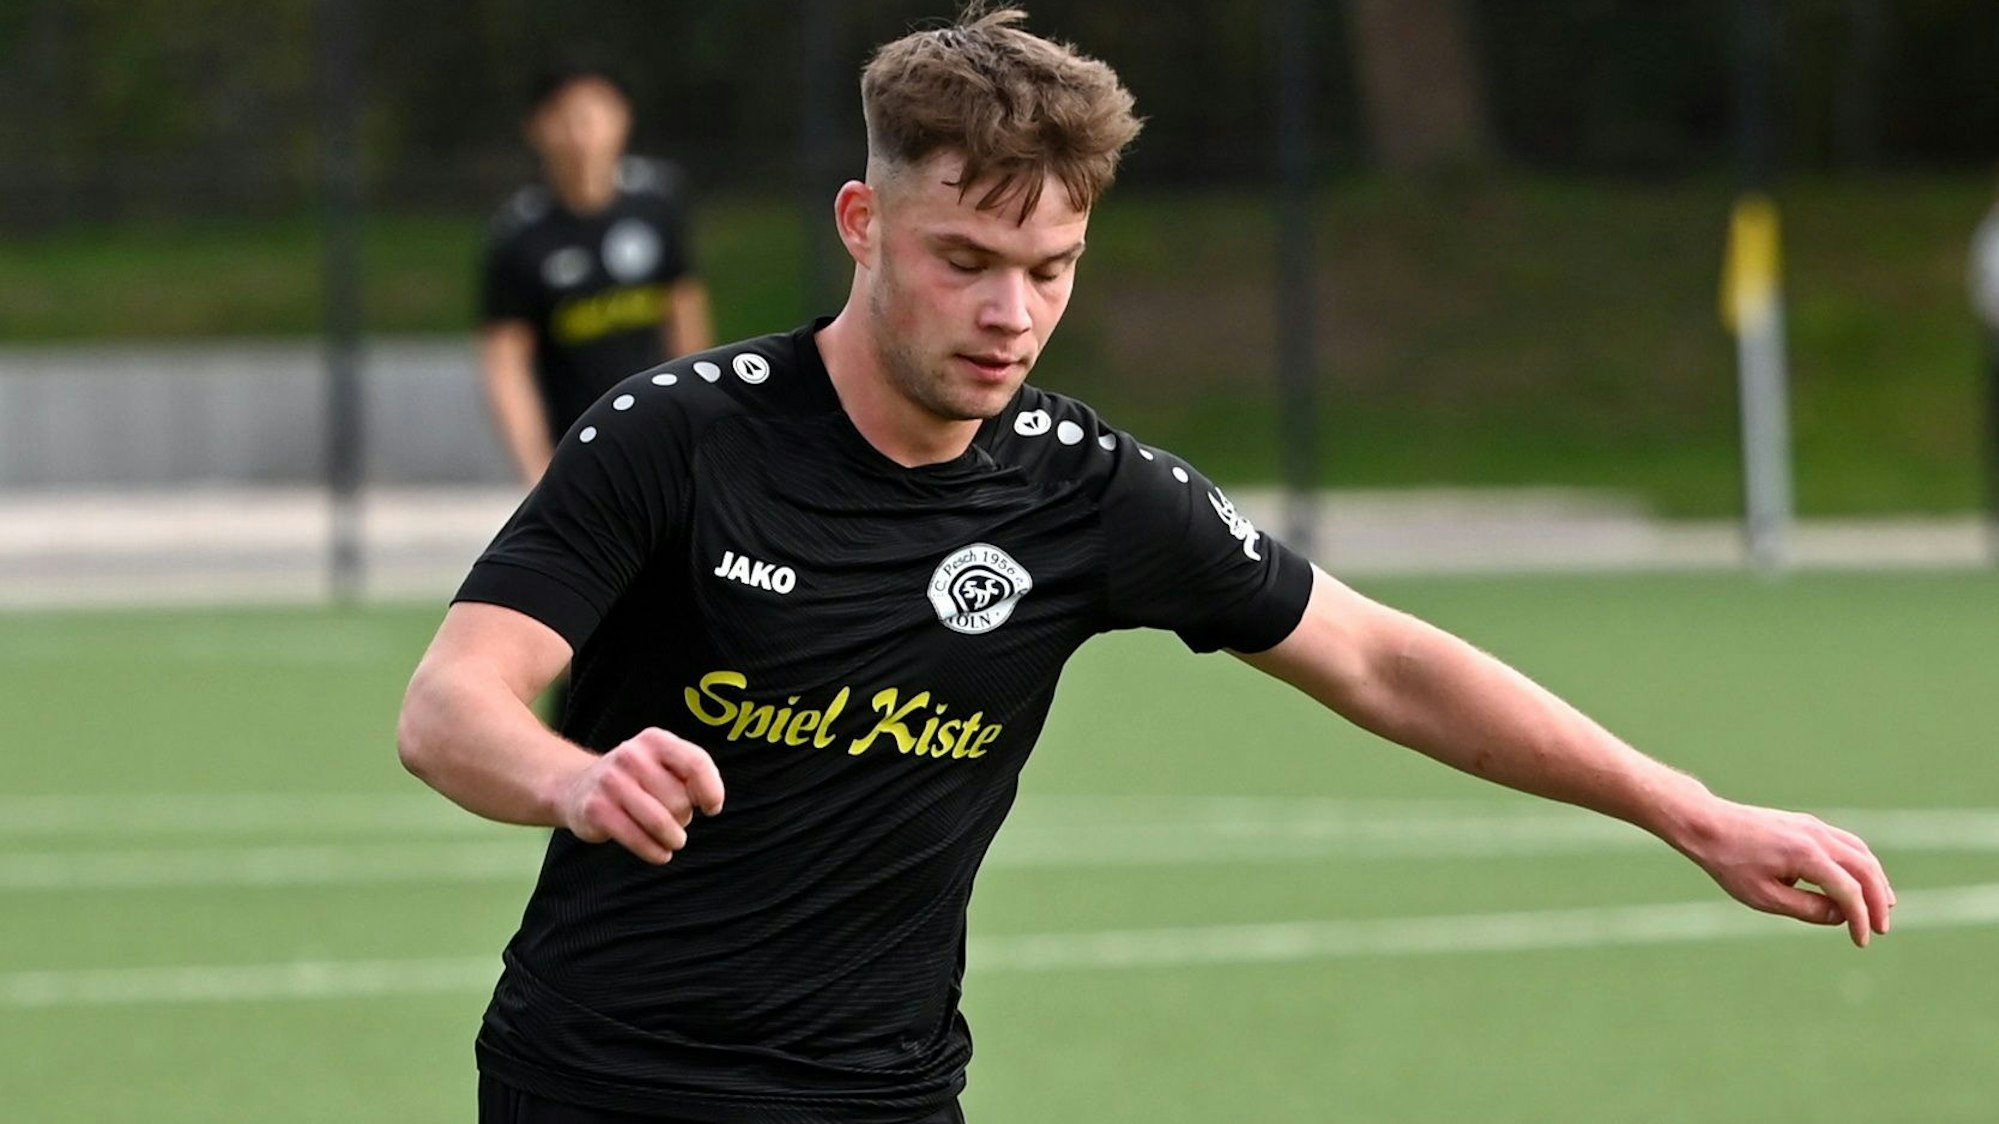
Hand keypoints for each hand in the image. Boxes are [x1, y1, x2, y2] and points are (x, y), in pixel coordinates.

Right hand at [557, 728, 725, 863]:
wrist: (577, 787)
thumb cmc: (636, 780)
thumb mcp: (662, 765)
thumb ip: (692, 776)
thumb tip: (711, 804)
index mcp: (655, 740)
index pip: (697, 764)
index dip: (712, 791)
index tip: (711, 808)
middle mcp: (631, 755)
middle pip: (679, 800)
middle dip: (684, 817)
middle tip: (675, 819)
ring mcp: (611, 782)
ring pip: (661, 823)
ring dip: (674, 839)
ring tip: (673, 840)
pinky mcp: (596, 810)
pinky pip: (638, 840)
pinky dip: (655, 852)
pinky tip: (660, 853)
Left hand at [1679, 798, 1894, 946]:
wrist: (1708, 826)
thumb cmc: (1730, 864)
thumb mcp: (1764, 897)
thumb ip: (1807, 909)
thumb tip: (1842, 916)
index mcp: (1806, 855)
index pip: (1848, 891)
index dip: (1860, 918)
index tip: (1862, 941)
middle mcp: (1816, 836)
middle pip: (1865, 869)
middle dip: (1877, 900)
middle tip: (1882, 928)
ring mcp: (1814, 827)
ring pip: (1860, 852)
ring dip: (1876, 880)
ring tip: (1883, 906)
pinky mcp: (1808, 824)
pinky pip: (1846, 843)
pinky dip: (1861, 864)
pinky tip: (1861, 881)